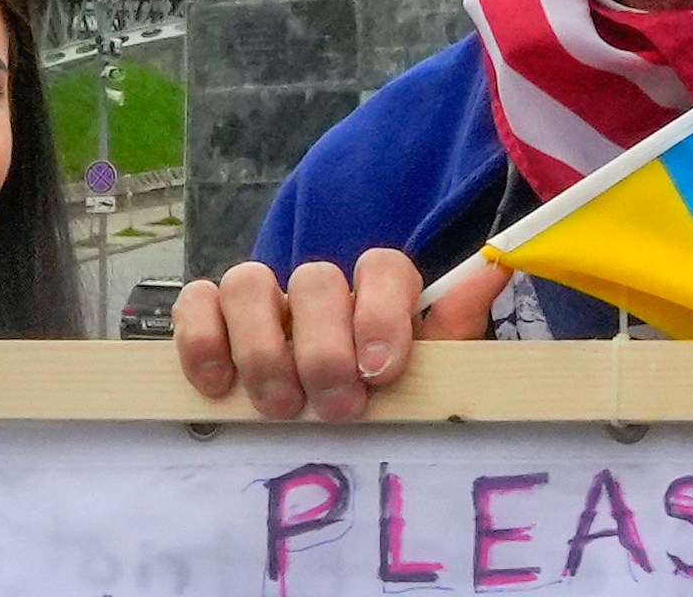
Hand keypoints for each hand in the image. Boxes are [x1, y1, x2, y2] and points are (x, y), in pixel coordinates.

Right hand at [173, 249, 509, 419]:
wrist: (329, 427)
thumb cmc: (382, 398)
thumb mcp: (428, 372)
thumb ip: (454, 327)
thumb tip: (496, 268)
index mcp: (378, 290)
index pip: (382, 267)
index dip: (380, 313)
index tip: (382, 371)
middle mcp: (320, 287)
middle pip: (314, 279)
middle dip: (324, 349)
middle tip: (338, 408)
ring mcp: (263, 299)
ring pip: (247, 281)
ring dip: (263, 348)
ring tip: (282, 407)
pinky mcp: (211, 319)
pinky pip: (196, 303)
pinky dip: (201, 338)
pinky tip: (219, 385)